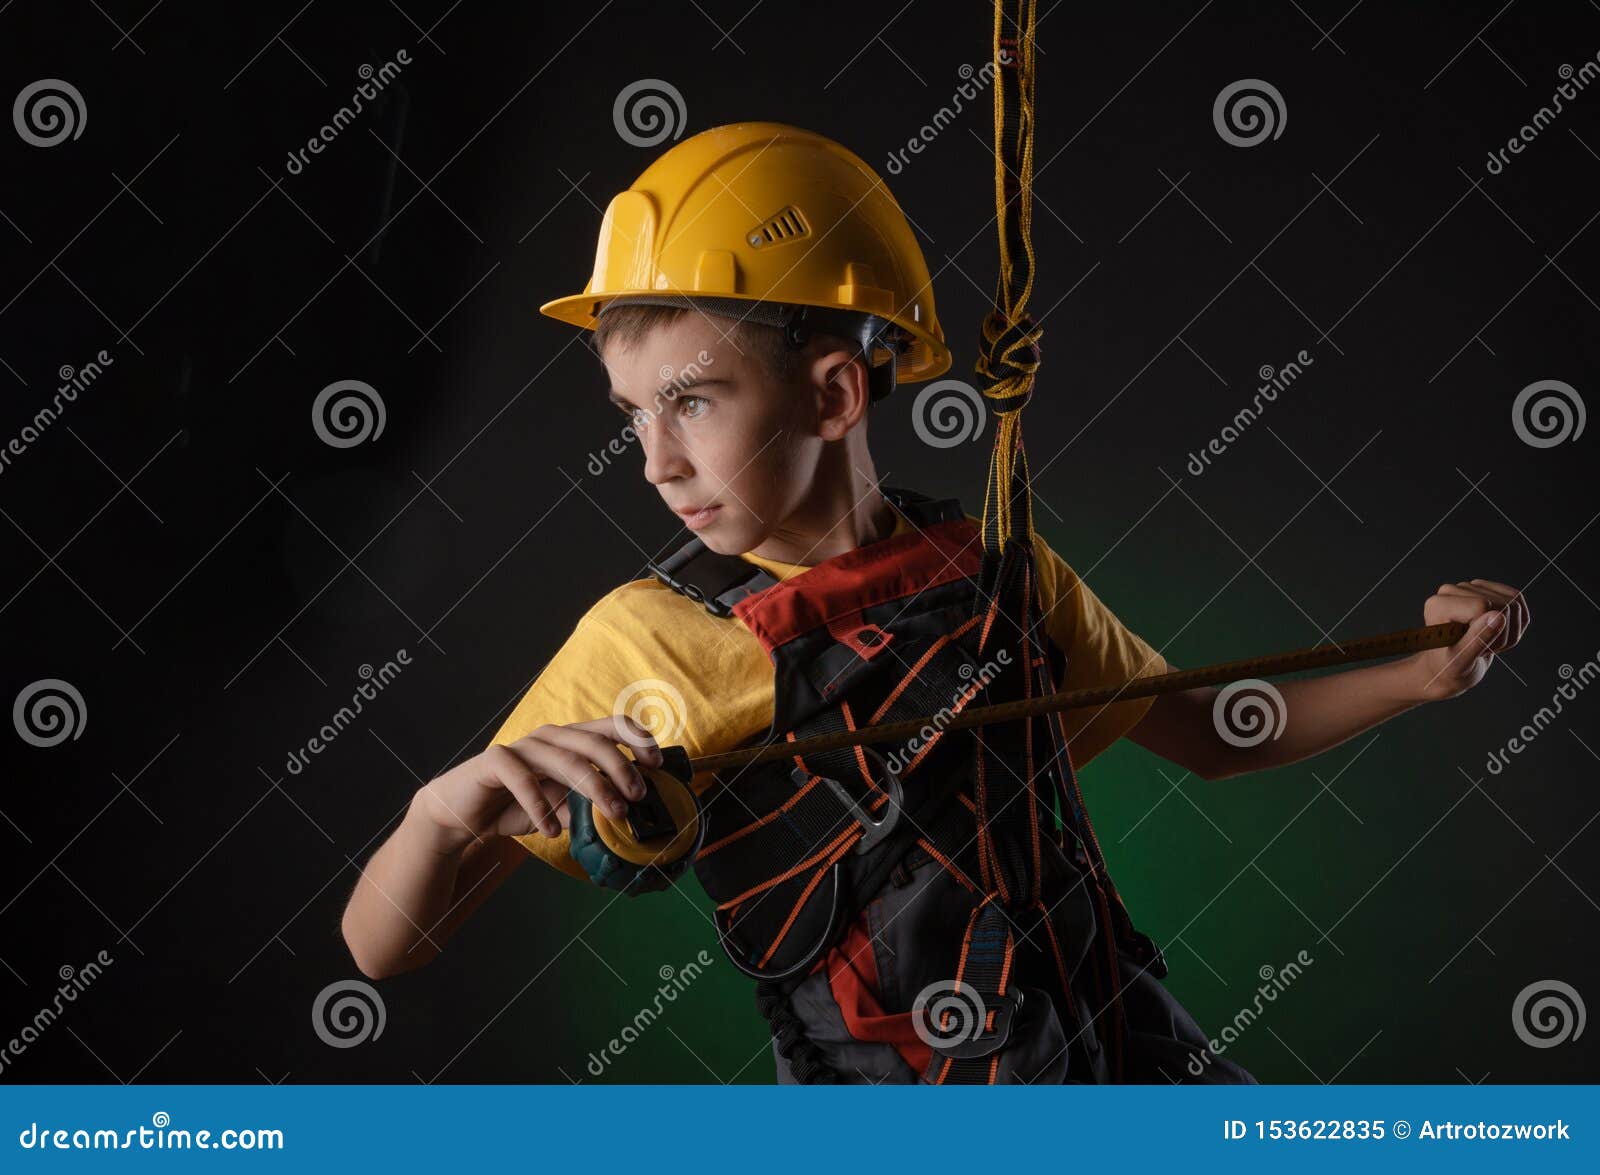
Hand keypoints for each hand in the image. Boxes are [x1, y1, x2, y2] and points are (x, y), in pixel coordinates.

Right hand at [411, 717, 663, 853]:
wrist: (461, 813)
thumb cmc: (515, 807)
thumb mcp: (562, 810)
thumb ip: (589, 810)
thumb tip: (627, 822)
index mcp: (570, 741)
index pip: (612, 726)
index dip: (638, 739)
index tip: (656, 765)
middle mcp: (550, 737)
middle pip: (594, 741)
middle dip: (622, 768)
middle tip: (637, 797)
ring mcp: (523, 746)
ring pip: (565, 758)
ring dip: (594, 787)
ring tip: (612, 815)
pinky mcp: (495, 761)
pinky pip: (522, 777)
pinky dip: (541, 805)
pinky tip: (553, 830)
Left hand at [1411, 578, 1529, 701]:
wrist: (1448, 668)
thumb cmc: (1449, 667)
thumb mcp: (1461, 661)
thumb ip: (1478, 638)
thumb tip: (1499, 616)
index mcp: (1438, 605)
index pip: (1483, 606)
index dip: (1489, 632)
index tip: (1474, 650)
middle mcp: (1451, 591)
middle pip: (1502, 603)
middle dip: (1501, 634)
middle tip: (1480, 649)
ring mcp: (1468, 588)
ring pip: (1514, 601)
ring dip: (1509, 631)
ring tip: (1486, 643)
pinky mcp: (1485, 590)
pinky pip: (1517, 599)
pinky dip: (1515, 623)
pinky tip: (1496, 633)